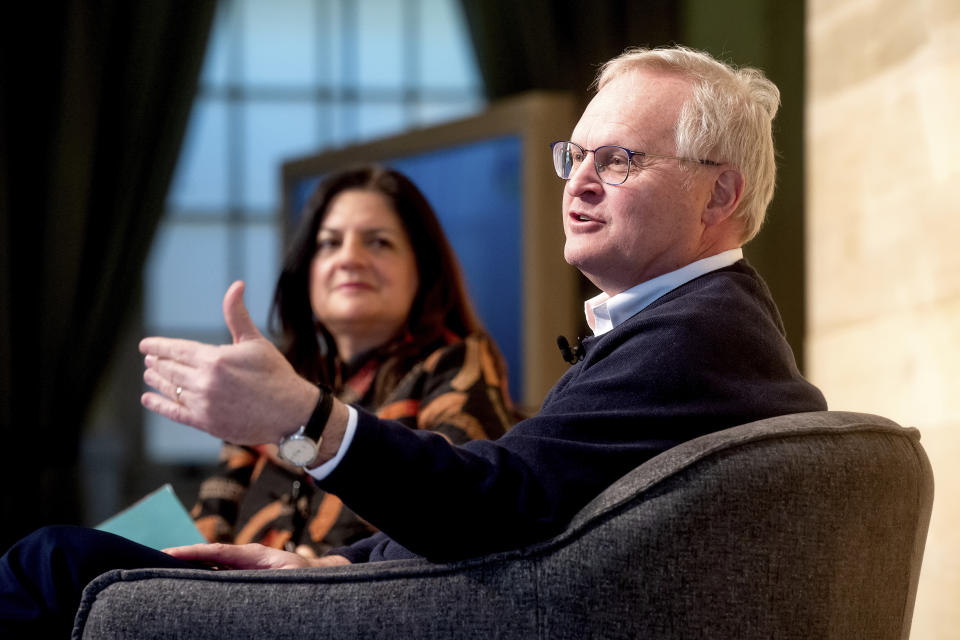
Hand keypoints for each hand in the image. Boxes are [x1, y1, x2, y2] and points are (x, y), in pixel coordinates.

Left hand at [139, 281, 319, 443]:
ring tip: (149, 374)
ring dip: (156, 380)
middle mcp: (204, 381)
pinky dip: (158, 405)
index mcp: (215, 358)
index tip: (145, 345)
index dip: (158, 346)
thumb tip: (236, 285)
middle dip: (157, 362)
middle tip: (149, 359)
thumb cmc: (275, 374)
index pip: (177, 349)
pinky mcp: (205, 423)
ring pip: (170, 389)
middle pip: (170, 369)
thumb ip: (237, 314)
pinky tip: (148, 399)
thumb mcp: (255, 341)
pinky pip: (174, 412)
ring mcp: (203, 404)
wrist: (290, 412)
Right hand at [163, 542, 350, 569]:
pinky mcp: (242, 578)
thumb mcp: (290, 576)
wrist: (320, 576)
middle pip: (206, 557)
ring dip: (187, 570)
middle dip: (180, 558)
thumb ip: (269, 576)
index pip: (216, 550)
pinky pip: (217, 576)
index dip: (192, 551)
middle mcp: (243, 559)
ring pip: (209, 567)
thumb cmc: (307, 577)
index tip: (167, 553)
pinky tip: (181, 587)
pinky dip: (199, 580)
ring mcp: (241, 568)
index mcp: (252, 555)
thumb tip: (248, 583)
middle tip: (150, 562)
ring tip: (157, 574)